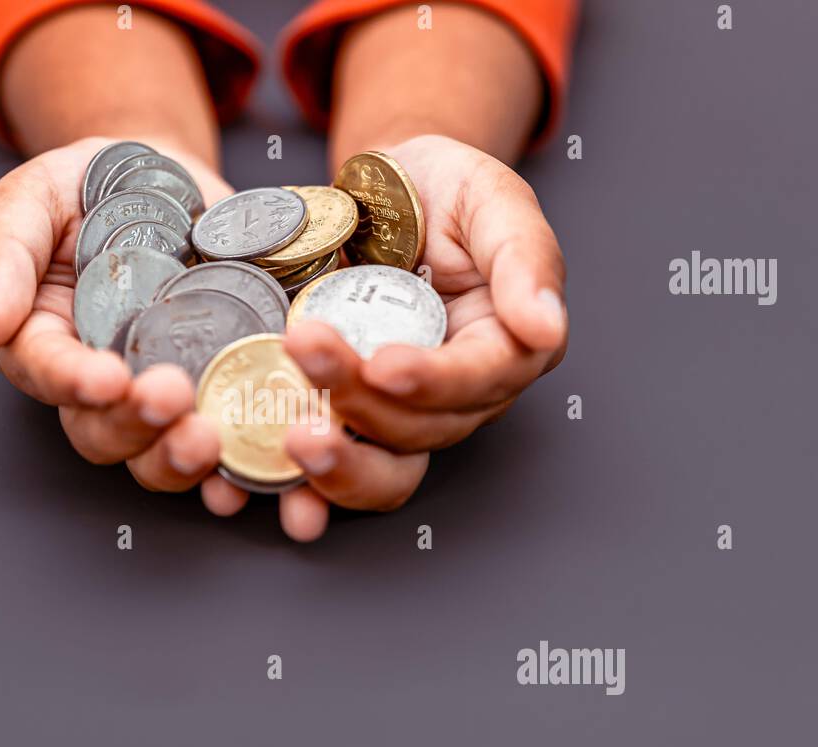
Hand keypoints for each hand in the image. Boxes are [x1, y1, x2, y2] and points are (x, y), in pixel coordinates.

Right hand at [0, 136, 233, 491]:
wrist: (165, 174)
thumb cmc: (85, 187)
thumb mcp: (32, 198)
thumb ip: (2, 256)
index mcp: (45, 340)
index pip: (49, 374)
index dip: (75, 383)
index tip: (106, 379)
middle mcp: (102, 379)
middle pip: (103, 432)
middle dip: (134, 427)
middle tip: (171, 398)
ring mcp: (161, 388)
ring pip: (157, 453)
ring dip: (179, 457)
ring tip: (209, 436)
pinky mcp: (220, 385)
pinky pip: (228, 436)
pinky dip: (242, 458)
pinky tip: (261, 454)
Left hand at [205, 134, 567, 540]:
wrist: (377, 193)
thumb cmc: (442, 190)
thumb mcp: (489, 196)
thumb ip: (525, 256)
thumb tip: (546, 327)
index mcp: (505, 345)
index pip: (481, 380)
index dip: (435, 381)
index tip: (385, 363)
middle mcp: (458, 394)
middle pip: (423, 428)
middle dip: (364, 402)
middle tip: (306, 352)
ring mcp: (401, 413)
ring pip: (384, 465)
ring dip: (339, 459)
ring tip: (294, 433)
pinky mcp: (350, 418)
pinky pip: (336, 464)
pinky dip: (304, 486)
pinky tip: (272, 482)